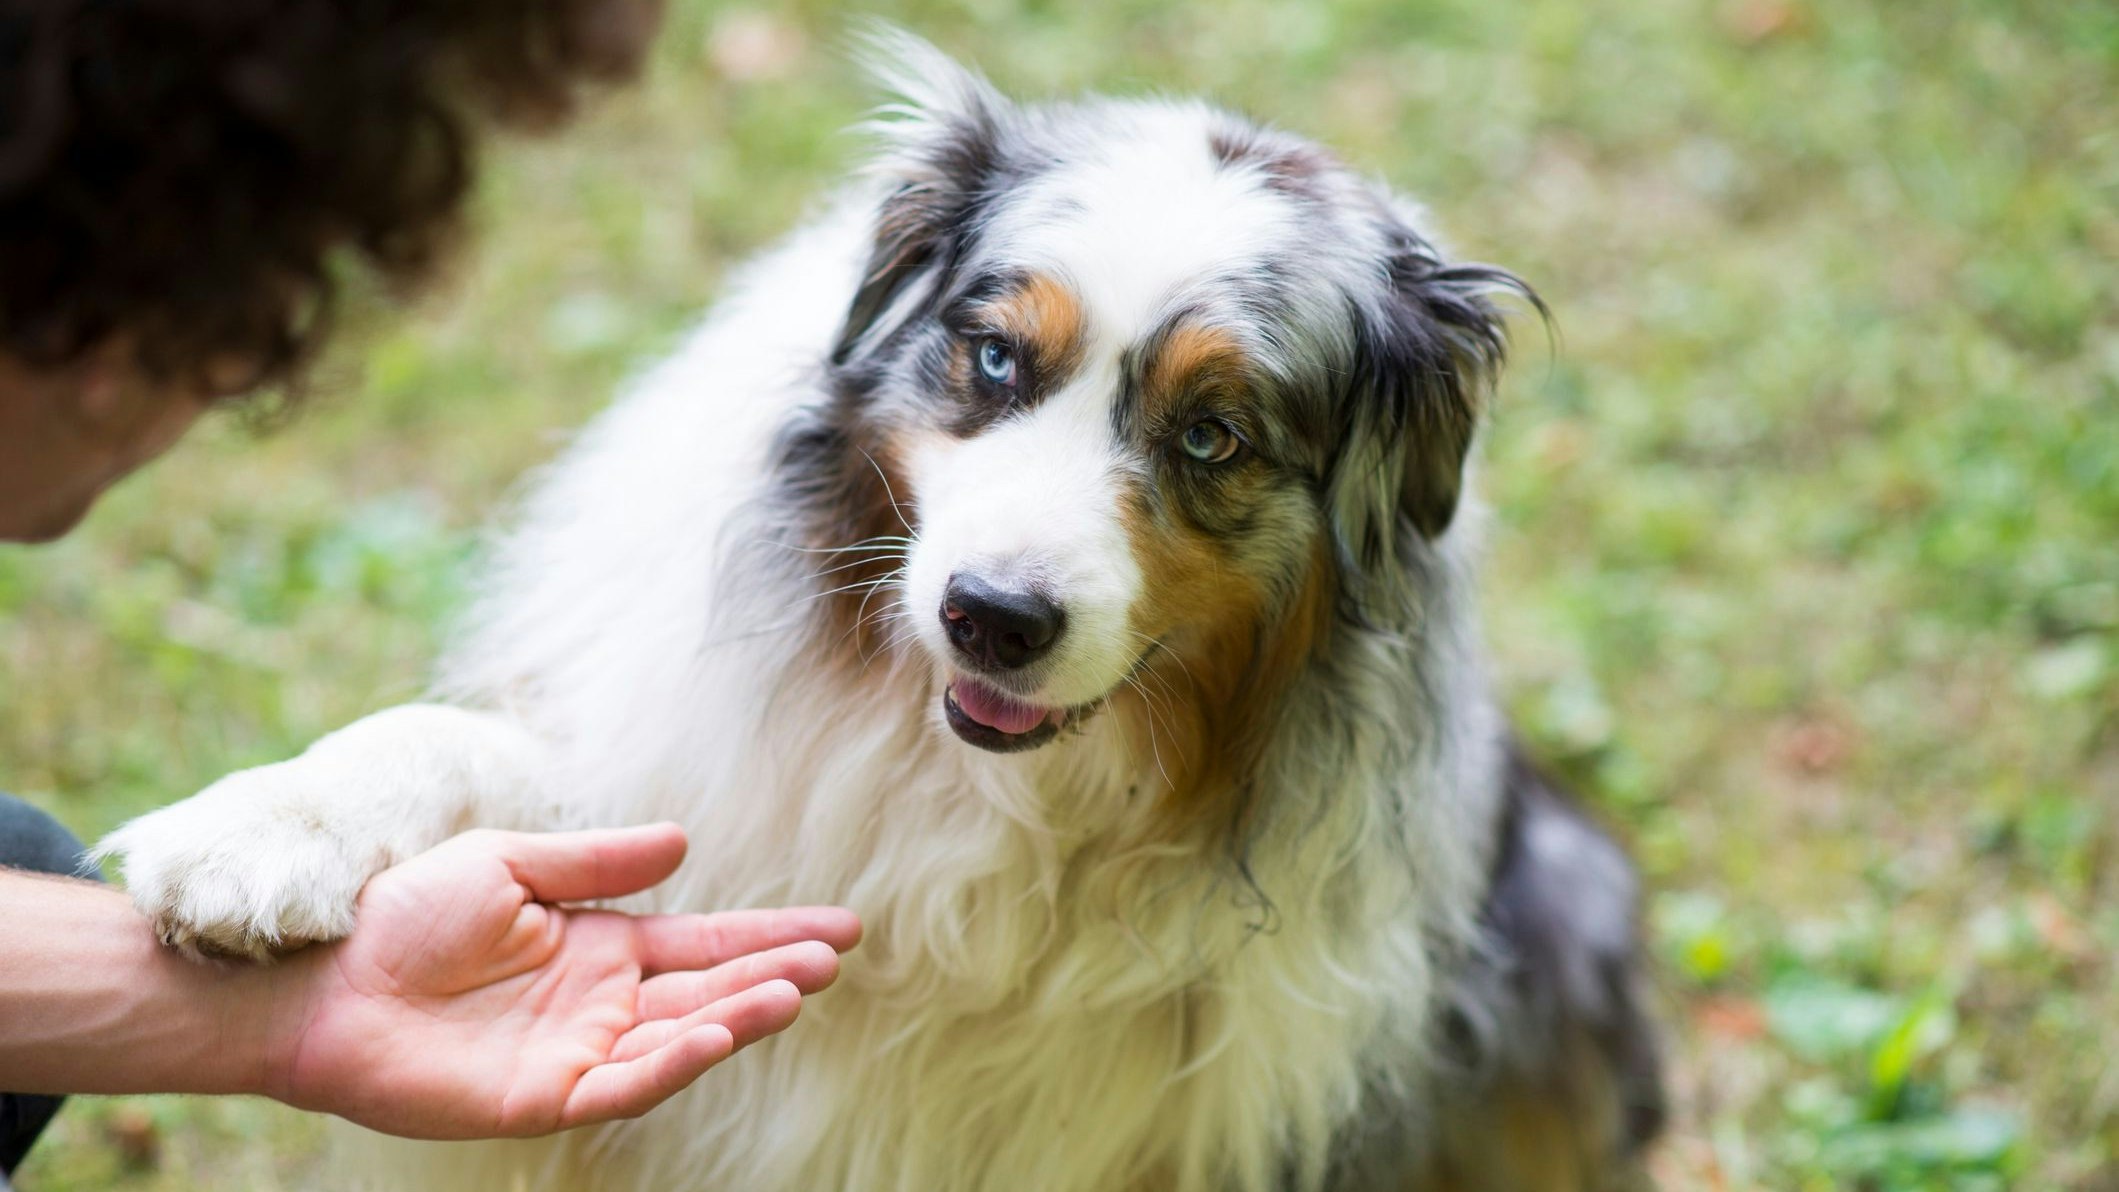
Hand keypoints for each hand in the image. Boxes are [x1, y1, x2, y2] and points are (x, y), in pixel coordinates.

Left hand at [262, 824, 858, 1138]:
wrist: (323, 976)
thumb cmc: (405, 916)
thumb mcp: (508, 865)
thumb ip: (595, 862)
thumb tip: (683, 845)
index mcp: (601, 947)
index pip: (706, 944)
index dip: (770, 936)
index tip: (840, 928)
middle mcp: (602, 1005)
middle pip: (707, 992)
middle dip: (771, 976)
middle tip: (830, 960)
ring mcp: (577, 1054)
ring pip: (679, 1040)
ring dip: (738, 1018)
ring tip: (792, 991)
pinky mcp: (542, 1097)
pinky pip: (623, 1085)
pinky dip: (673, 1063)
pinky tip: (713, 1034)